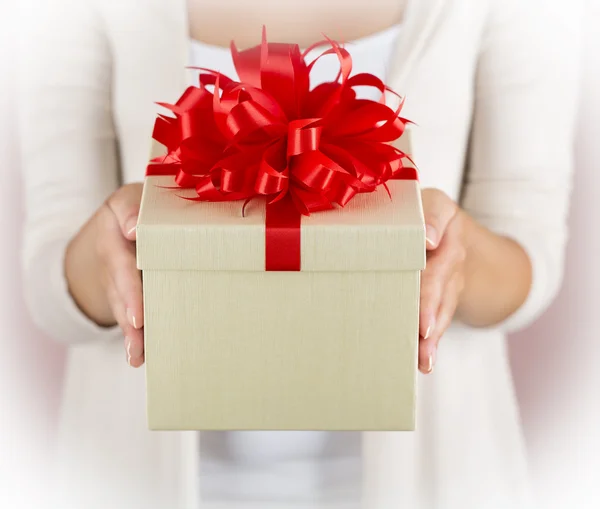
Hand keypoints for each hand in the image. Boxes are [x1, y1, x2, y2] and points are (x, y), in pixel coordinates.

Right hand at [65, 184, 144, 366]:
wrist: (118, 222)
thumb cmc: (136, 209)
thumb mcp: (128, 200)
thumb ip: (130, 209)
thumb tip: (134, 229)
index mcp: (114, 240)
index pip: (122, 266)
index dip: (130, 290)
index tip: (138, 314)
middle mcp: (113, 267)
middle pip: (121, 296)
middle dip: (131, 318)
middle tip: (139, 339)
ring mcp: (118, 285)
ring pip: (123, 311)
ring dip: (131, 335)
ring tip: (137, 356)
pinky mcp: (129, 297)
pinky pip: (130, 316)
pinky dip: (136, 337)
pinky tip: (141, 357)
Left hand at [418, 188, 467, 373]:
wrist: (454, 235)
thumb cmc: (423, 216)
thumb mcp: (428, 202)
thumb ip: (428, 214)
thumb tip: (428, 237)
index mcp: (443, 217)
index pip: (437, 218)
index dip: (433, 228)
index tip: (428, 241)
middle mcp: (452, 250)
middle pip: (439, 278)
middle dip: (430, 304)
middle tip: (423, 327)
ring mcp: (451, 279)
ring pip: (442, 307)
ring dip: (432, 334)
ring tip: (423, 358)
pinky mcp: (443, 300)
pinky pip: (439, 321)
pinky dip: (432, 343)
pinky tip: (425, 362)